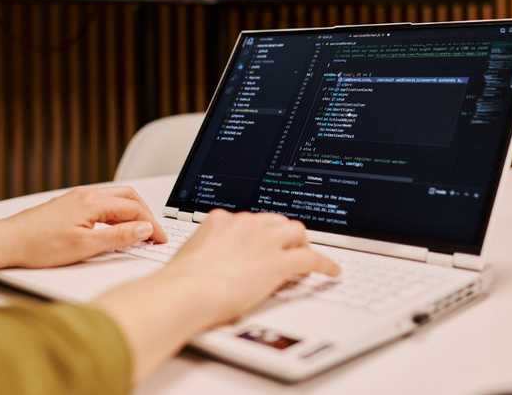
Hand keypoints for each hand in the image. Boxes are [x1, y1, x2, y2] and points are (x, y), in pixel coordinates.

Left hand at [0, 186, 168, 268]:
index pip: (134, 209)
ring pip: (114, 199)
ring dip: (130, 213)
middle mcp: (85, 195)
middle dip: (145, 214)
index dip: (151, 225)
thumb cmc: (39, 245)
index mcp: (93, 202)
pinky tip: (113, 228)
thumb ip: (119, 237)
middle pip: (127, 197)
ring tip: (138, 232)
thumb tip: (143, 229)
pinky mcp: (68, 206)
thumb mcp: (85, 246)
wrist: (7, 241)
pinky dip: (115, 214)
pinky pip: (100, 204)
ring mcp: (76, 198)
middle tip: (154, 234)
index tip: (160, 239)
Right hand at [92, 210, 339, 381]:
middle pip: (277, 221)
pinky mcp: (279, 261)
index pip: (250, 221)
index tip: (263, 240)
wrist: (186, 291)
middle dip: (284, 234)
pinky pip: (311, 258)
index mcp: (222, 221)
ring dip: (304, 244)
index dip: (261, 232)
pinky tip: (331, 271)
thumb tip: (203, 264)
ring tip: (309, 256)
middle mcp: (245, 224)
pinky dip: (325, 264)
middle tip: (288, 248)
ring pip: (296, 232)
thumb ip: (204, 254)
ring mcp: (264, 241)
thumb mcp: (190, 258)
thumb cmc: (180, 283)